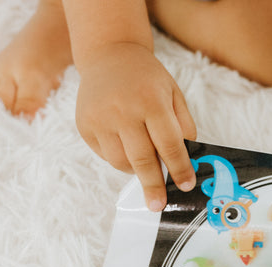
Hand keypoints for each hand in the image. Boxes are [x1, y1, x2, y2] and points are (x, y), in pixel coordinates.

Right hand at [75, 41, 196, 211]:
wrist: (109, 56)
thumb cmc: (148, 79)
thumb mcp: (173, 94)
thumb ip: (182, 126)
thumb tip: (187, 163)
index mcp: (151, 101)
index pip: (169, 144)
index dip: (179, 168)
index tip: (186, 186)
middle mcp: (123, 110)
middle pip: (142, 159)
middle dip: (153, 185)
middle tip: (159, 204)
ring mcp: (100, 119)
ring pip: (121, 162)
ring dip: (136, 170)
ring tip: (145, 162)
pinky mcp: (85, 126)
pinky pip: (105, 155)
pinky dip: (119, 159)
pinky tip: (125, 144)